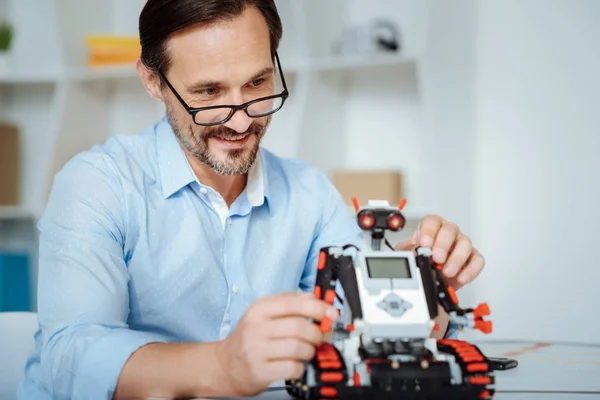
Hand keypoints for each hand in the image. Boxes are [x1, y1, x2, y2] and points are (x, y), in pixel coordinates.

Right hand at [215, 292, 338, 396]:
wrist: (225, 364)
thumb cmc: (250, 337)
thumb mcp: (264, 313)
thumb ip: (289, 302)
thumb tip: (317, 299)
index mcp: (260, 309)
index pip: (295, 303)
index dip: (318, 308)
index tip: (331, 314)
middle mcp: (256, 327)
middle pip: (299, 326)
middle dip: (316, 333)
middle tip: (319, 337)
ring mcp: (256, 350)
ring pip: (297, 348)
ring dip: (310, 351)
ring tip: (307, 351)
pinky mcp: (259, 371)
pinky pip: (292, 367)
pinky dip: (301, 367)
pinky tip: (296, 364)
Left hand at [395, 215, 484, 289]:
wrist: (430, 277)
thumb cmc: (421, 260)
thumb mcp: (409, 253)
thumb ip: (407, 251)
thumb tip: (407, 254)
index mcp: (432, 228)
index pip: (432, 221)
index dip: (429, 231)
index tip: (424, 244)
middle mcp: (448, 233)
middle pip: (450, 230)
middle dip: (443, 244)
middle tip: (437, 258)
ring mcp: (462, 244)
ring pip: (465, 243)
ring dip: (457, 258)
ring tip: (447, 272)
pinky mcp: (472, 258)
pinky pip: (477, 260)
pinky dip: (471, 270)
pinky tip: (461, 278)